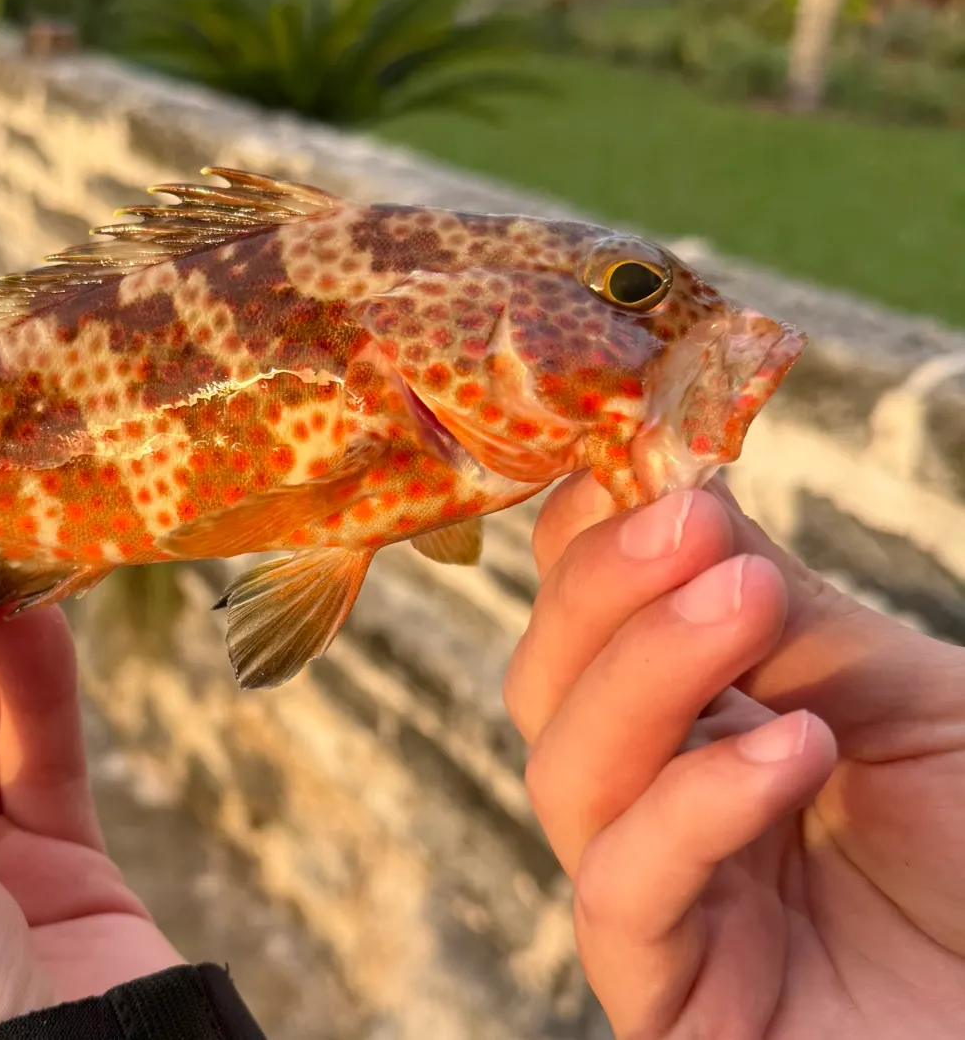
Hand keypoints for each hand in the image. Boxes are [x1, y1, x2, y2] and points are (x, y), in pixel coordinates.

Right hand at [504, 472, 964, 1037]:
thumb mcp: (899, 696)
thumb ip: (785, 609)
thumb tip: (672, 483)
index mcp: (689, 725)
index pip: (580, 616)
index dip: (588, 536)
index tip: (636, 460)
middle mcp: (648, 804)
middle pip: (545, 684)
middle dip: (603, 591)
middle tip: (690, 525)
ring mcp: (655, 905)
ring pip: (566, 773)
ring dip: (645, 670)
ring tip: (746, 600)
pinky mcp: (668, 1002)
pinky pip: (625, 890)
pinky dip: (694, 801)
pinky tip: (795, 747)